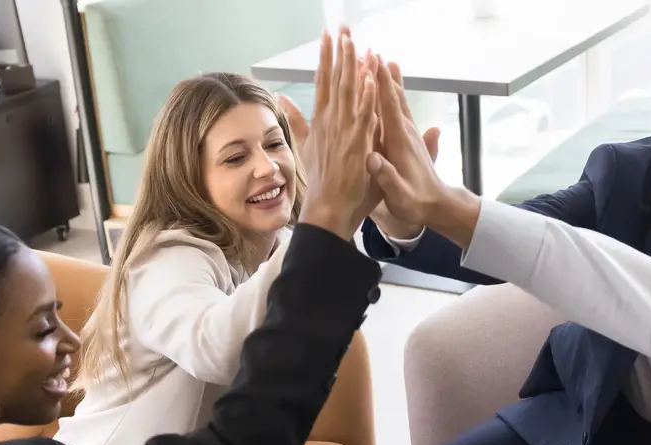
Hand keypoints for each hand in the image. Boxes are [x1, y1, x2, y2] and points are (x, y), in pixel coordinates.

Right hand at [294, 27, 380, 239]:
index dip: (326, 57)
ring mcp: (343, 134)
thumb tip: (281, 98)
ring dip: (351, 66)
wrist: (328, 211)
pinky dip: (366, 98)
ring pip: (348, 93)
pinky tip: (369, 79)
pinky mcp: (356, 147)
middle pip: (335, 81)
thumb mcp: (307, 146)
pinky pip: (363, 117)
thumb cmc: (323, 182)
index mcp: (322, 122)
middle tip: (341, 26)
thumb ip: (296, 120)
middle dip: (338, 52)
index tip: (328, 35)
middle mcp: (330, 123)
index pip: (324, 82)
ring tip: (352, 41)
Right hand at [365, 60, 480, 246]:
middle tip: (372, 51)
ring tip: (382, 59)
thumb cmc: (415, 203)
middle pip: (394, 97)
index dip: (381, 85)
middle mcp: (406, 132)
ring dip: (389, 79)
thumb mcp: (399, 196)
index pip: (389, 108)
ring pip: (397, 101)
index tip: (375, 63)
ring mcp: (408, 134)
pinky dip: (391, 95)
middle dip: (383, 74)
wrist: (437, 206)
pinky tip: (386, 87)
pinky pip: (397, 110)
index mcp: (400, 143)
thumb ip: (387, 177)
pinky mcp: (407, 137)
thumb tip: (372, 160)